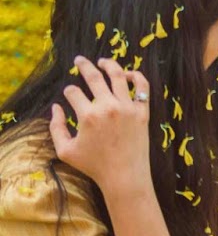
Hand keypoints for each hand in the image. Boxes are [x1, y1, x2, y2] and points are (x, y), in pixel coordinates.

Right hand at [50, 57, 152, 196]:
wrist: (124, 174)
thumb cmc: (93, 165)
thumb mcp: (65, 150)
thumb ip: (56, 127)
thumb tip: (55, 107)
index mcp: (88, 116)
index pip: (74, 93)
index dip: (69, 91)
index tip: (69, 93)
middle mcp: (108, 107)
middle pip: (94, 77)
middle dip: (84, 66)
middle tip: (79, 60)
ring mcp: (128, 107)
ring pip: (118, 76)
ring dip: (109, 65)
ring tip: (102, 61)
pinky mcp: (143, 111)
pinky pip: (143, 87)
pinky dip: (136, 76)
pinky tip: (127, 73)